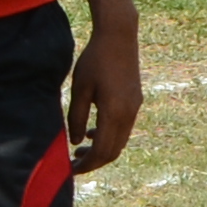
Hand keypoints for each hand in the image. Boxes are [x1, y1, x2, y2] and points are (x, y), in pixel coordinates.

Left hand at [65, 14, 143, 173]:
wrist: (118, 36)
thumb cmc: (94, 60)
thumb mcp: (80, 89)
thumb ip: (77, 117)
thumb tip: (76, 142)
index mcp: (114, 113)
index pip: (102, 151)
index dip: (87, 165)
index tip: (71, 170)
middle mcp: (128, 114)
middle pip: (113, 151)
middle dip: (94, 162)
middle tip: (73, 164)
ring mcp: (135, 107)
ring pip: (120, 141)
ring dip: (102, 150)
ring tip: (80, 150)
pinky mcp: (135, 100)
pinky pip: (124, 128)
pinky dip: (109, 136)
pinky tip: (93, 131)